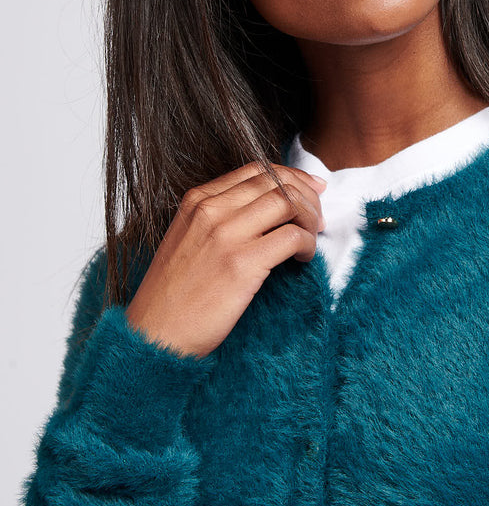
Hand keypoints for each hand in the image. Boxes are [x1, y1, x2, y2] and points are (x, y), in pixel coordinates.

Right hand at [124, 162, 326, 359]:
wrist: (153, 336)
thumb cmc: (174, 296)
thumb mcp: (189, 240)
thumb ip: (220, 217)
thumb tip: (268, 206)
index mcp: (197, 201)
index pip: (257, 170)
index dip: (291, 176)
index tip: (311, 189)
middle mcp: (210, 210)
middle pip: (277, 182)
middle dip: (307, 195)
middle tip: (317, 217)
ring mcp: (225, 235)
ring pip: (289, 203)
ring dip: (310, 218)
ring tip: (311, 238)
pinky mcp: (241, 265)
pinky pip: (292, 237)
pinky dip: (308, 245)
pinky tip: (304, 259)